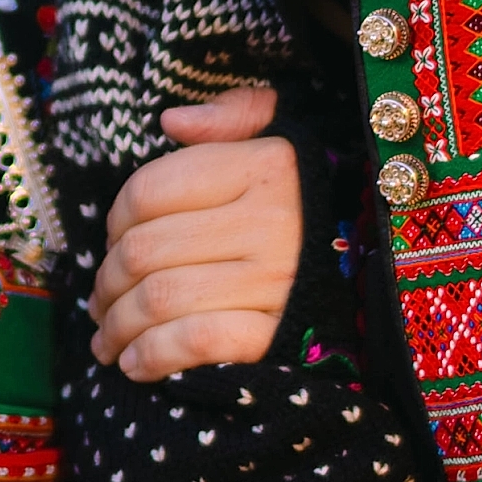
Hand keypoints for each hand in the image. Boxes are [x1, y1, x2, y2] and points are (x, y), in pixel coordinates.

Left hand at [88, 84, 301, 376]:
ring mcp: (278, 280)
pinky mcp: (279, 334)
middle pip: (146, 250)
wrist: (381, 282)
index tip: (112, 242)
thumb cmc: (317, 209)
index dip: (114, 220)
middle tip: (100, 301)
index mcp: (265, 166)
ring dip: (118, 326)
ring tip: (106, 338)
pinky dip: (152, 356)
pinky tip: (134, 365)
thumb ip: (235, 117)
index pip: (150, 190)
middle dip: (107, 283)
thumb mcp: (288, 142)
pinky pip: (194, 341)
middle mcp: (273, 220)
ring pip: (160, 298)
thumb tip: (171, 121)